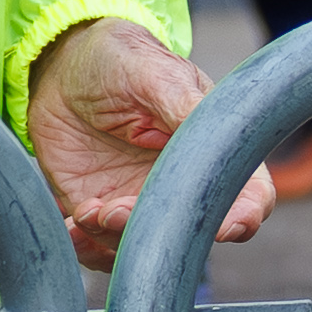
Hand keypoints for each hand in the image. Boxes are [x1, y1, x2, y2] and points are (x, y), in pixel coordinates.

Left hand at [20, 10, 274, 270]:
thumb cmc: (120, 60)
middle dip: (158, 233)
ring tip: (87, 211)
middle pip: (190, 233)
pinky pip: (99, 251)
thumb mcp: (155, 74)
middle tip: (117, 210)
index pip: (248, 197)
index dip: (244, 218)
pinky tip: (71, 223)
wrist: (63, 69)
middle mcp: (181, 186)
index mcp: (211, 152)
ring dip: (115, 241)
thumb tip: (217, 138)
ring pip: (144, 249)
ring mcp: (141, 204)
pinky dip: (87, 249)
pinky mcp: (101, 212)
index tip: (222, 227)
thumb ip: (185, 106)